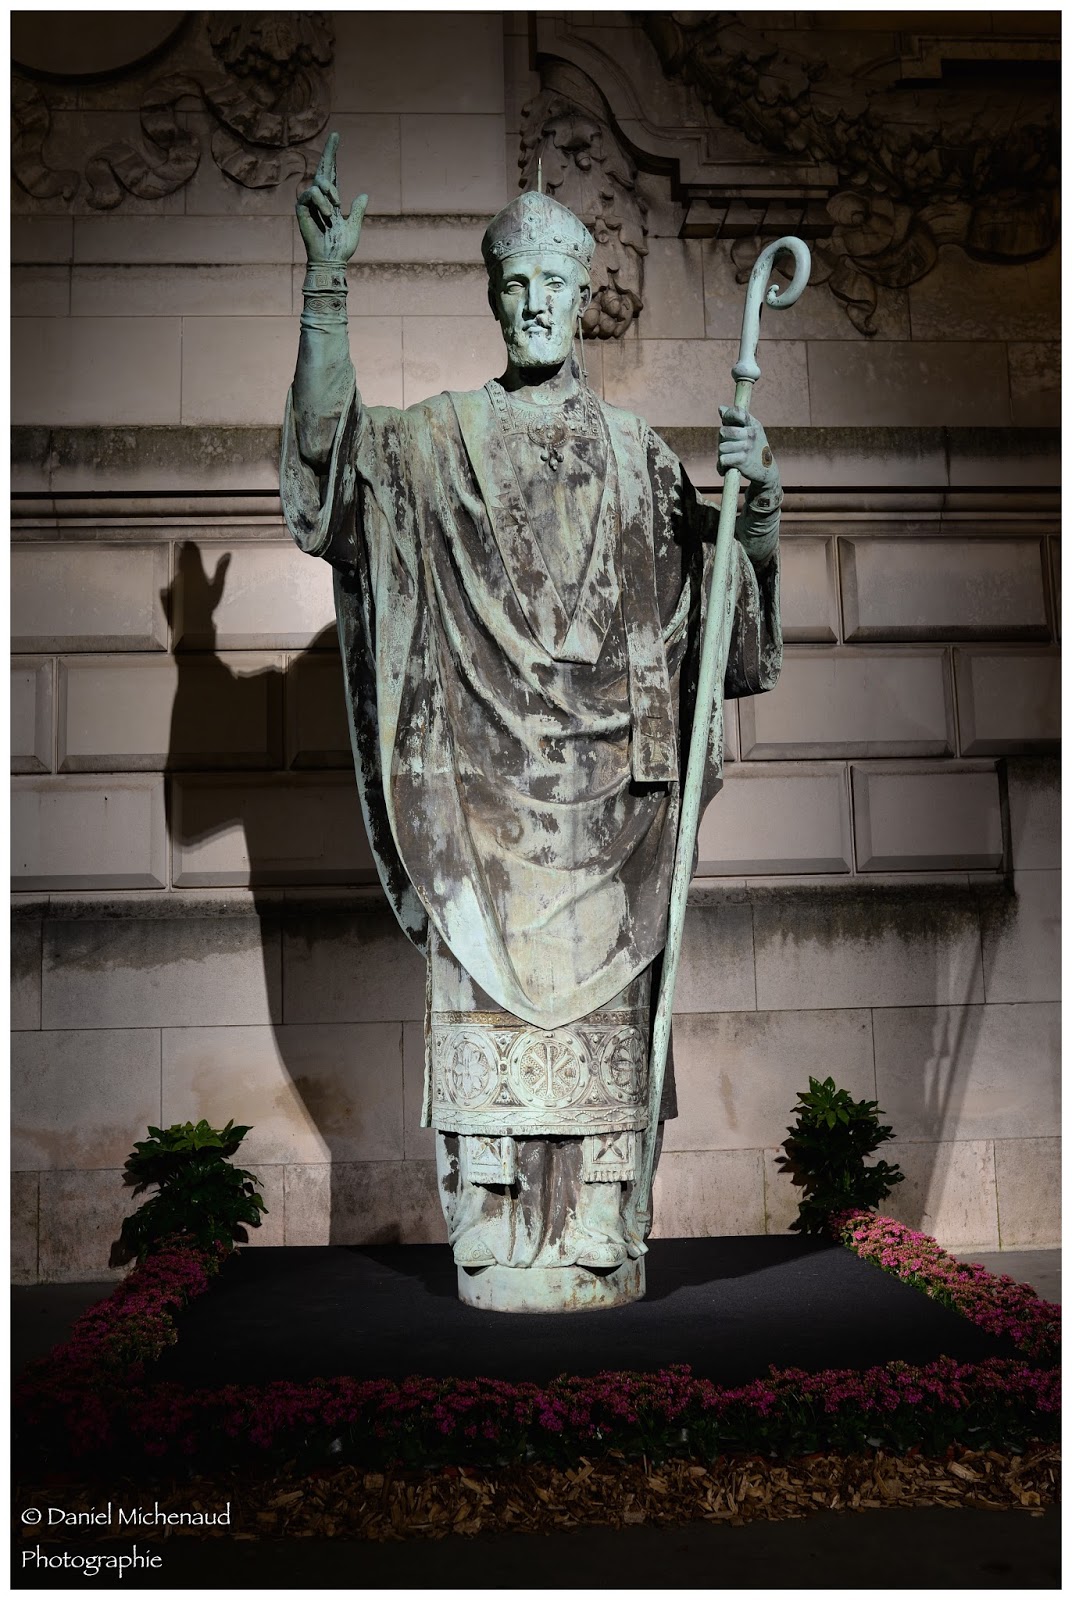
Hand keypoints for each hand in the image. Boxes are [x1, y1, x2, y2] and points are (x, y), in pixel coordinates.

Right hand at [297, 132, 367, 265]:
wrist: (332, 261)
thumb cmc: (342, 247)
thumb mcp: (354, 226)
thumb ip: (358, 211)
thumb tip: (364, 194)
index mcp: (332, 199)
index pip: (332, 172)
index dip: (332, 153)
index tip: (336, 135)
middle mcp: (320, 198)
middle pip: (322, 169)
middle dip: (329, 152)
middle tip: (336, 150)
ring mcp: (309, 203)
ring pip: (317, 183)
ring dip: (329, 194)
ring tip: (334, 212)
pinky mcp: (302, 209)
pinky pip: (309, 194)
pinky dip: (321, 202)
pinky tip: (328, 215)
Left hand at [718, 406, 777, 489]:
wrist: (766, 470)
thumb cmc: (753, 448)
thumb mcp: (748, 431)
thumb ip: (734, 420)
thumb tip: (720, 408)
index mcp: (753, 424)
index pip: (737, 412)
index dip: (728, 416)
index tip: (726, 422)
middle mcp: (751, 433)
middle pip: (723, 431)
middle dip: (722, 441)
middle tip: (729, 446)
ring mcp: (747, 446)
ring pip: (721, 448)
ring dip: (722, 455)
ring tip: (731, 457)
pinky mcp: (743, 460)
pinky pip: (723, 459)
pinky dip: (722, 466)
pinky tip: (728, 467)